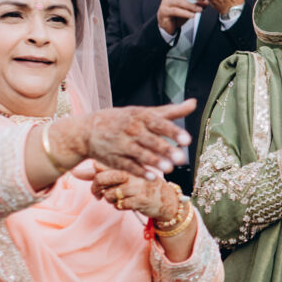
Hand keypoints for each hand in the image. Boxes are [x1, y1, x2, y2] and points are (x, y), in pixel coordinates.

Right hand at [54, 101, 195, 179]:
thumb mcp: (145, 112)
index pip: (159, 123)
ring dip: (154, 161)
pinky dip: (140, 171)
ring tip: (169, 169)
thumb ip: (171, 111)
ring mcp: (122, 145)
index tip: (187, 140)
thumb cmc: (123, 120)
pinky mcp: (115, 159)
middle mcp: (131, 130)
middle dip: (165, 149)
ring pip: (140, 154)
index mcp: (141, 117)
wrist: (88, 130)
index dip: (173, 132)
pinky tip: (152, 177)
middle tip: (181, 158)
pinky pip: (128, 166)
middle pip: (151, 140)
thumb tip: (194, 103)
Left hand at [89, 166, 180, 223]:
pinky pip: (119, 205)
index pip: (99, 165)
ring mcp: (136, 185)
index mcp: (125, 163)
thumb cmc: (140, 185)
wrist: (166, 200)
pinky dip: (119, 206)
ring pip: (108, 194)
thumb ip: (98, 173)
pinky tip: (127, 203)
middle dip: (96, 189)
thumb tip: (74, 171)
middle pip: (100, 179)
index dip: (95, 176)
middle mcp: (130, 171)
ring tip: (118, 198)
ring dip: (110, 200)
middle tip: (100, 194)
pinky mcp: (140, 199)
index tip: (100, 182)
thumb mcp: (122, 175)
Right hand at [157, 0, 202, 37]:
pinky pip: (176, 11)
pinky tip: (192, 15)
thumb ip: (196, 5)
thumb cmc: (177, 16)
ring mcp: (165, 3)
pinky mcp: (164, 11)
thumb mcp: (188, 10)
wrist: (167, 27)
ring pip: (179, 2)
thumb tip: (206, 2)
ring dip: (191, 6)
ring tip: (199, 10)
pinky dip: (185, 13)